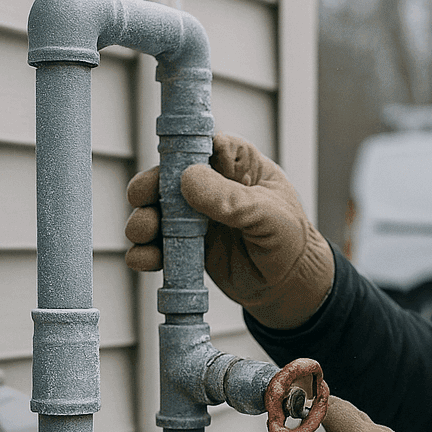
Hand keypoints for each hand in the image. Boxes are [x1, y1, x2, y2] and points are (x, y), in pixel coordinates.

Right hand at [124, 133, 334, 329]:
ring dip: (144, 219)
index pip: (205, 145)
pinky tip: (144, 259)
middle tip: (140, 199)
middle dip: (149, 186)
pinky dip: (146, 252)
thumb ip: (232, 199)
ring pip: (158, 211)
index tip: (170, 166)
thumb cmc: (290, 241)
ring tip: (142, 233)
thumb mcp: (268, 215)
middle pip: (169, 176)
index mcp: (238, 164)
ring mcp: (196, 216)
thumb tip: (187, 179)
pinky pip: (159, 246)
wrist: (291, 287)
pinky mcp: (187, 246)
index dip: (183, 152)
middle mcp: (213, 185)